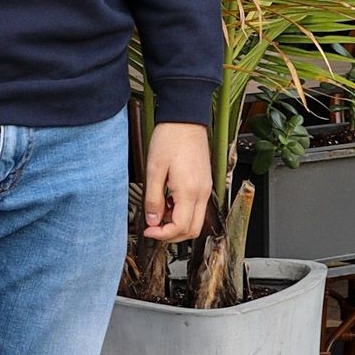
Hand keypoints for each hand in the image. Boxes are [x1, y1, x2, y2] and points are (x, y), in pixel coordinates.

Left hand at [142, 121, 211, 242]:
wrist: (185, 119)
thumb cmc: (170, 138)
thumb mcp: (154, 168)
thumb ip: (153, 198)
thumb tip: (152, 221)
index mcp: (189, 191)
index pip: (180, 228)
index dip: (162, 235)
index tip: (148, 231)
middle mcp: (202, 193)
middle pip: (192, 230)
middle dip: (172, 234)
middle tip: (154, 227)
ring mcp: (205, 187)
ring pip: (196, 220)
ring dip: (178, 223)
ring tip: (160, 210)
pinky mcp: (205, 182)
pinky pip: (197, 206)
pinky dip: (183, 211)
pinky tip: (169, 200)